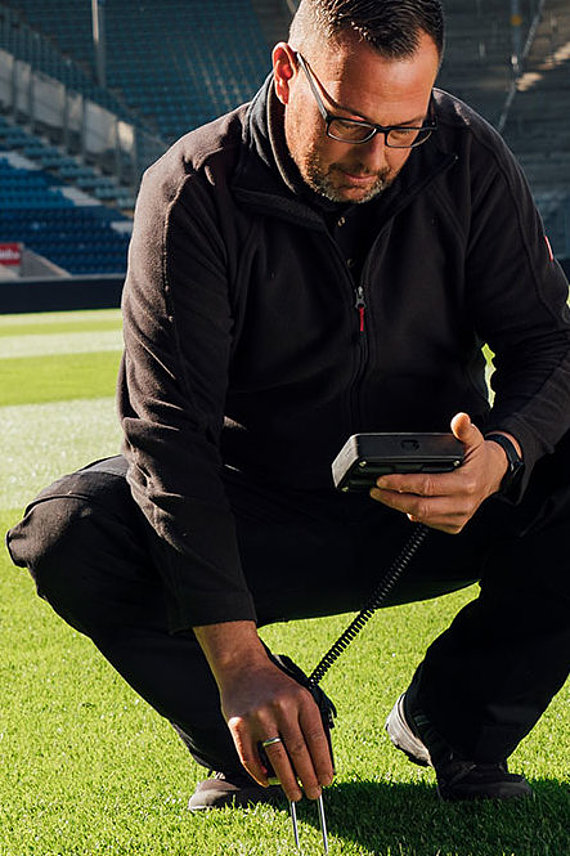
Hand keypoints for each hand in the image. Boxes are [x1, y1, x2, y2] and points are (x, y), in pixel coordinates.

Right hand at [194, 621, 333, 801]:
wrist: (242, 665)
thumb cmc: (274, 685)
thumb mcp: (298, 693)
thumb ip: (308, 721)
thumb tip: (320, 761)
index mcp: (301, 698)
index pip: (316, 738)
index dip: (323, 763)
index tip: (327, 780)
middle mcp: (281, 706)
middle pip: (299, 751)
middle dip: (309, 778)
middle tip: (314, 794)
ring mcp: (258, 716)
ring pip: (277, 758)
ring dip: (288, 782)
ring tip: (295, 795)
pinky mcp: (238, 724)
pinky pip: (249, 757)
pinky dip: (258, 774)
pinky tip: (267, 782)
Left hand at [369, 412, 512, 533]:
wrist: (495, 475)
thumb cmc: (479, 457)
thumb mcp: (474, 439)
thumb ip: (464, 429)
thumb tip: (460, 419)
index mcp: (466, 483)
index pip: (426, 486)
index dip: (401, 482)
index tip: (382, 479)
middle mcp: (463, 504)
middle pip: (420, 506)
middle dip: (393, 499)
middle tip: (376, 490)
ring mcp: (459, 517)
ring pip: (422, 517)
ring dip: (399, 506)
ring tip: (384, 495)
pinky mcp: (455, 525)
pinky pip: (429, 523)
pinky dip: (414, 514)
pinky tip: (404, 504)